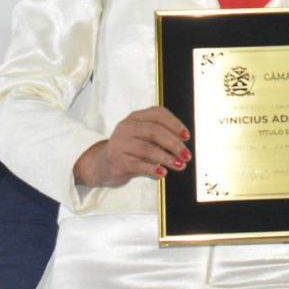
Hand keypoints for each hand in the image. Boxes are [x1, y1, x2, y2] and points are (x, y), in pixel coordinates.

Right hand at [74, 106, 189, 187]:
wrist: (102, 166)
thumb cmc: (129, 152)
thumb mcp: (143, 140)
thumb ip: (160, 141)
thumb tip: (182, 148)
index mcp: (136, 117)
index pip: (158, 114)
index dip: (175, 124)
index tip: (187, 137)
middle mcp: (126, 127)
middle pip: (155, 132)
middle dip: (174, 144)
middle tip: (187, 155)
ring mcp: (119, 143)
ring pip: (148, 149)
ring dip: (167, 158)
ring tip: (180, 165)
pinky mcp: (116, 159)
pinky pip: (138, 164)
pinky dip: (153, 169)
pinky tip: (162, 173)